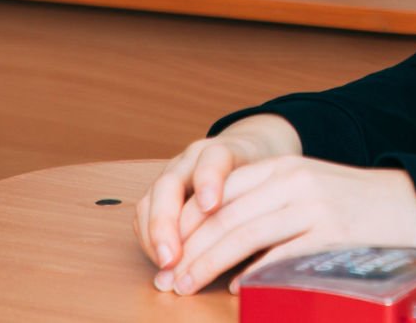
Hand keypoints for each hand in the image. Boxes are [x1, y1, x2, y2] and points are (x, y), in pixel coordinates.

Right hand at [133, 115, 301, 282]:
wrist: (250, 152)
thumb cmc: (262, 177)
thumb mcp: (271, 185)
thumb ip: (263, 207)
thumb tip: (261, 251)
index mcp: (226, 150)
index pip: (214, 158)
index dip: (209, 180)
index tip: (211, 206)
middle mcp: (192, 159)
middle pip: (169, 183)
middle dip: (165, 222)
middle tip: (172, 257)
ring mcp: (172, 174)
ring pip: (151, 200)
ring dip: (155, 236)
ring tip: (166, 266)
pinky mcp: (160, 193)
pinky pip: (144, 216)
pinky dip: (151, 240)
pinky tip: (164, 262)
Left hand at [157, 157, 415, 294]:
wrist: (412, 205)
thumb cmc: (354, 204)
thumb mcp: (307, 188)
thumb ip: (266, 201)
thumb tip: (214, 237)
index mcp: (285, 167)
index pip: (219, 193)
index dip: (185, 225)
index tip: (167, 253)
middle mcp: (296, 181)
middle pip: (224, 217)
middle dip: (189, 251)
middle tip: (167, 279)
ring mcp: (314, 207)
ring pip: (243, 236)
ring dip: (207, 265)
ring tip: (186, 285)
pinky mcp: (332, 234)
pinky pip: (280, 257)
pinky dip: (252, 274)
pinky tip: (236, 287)